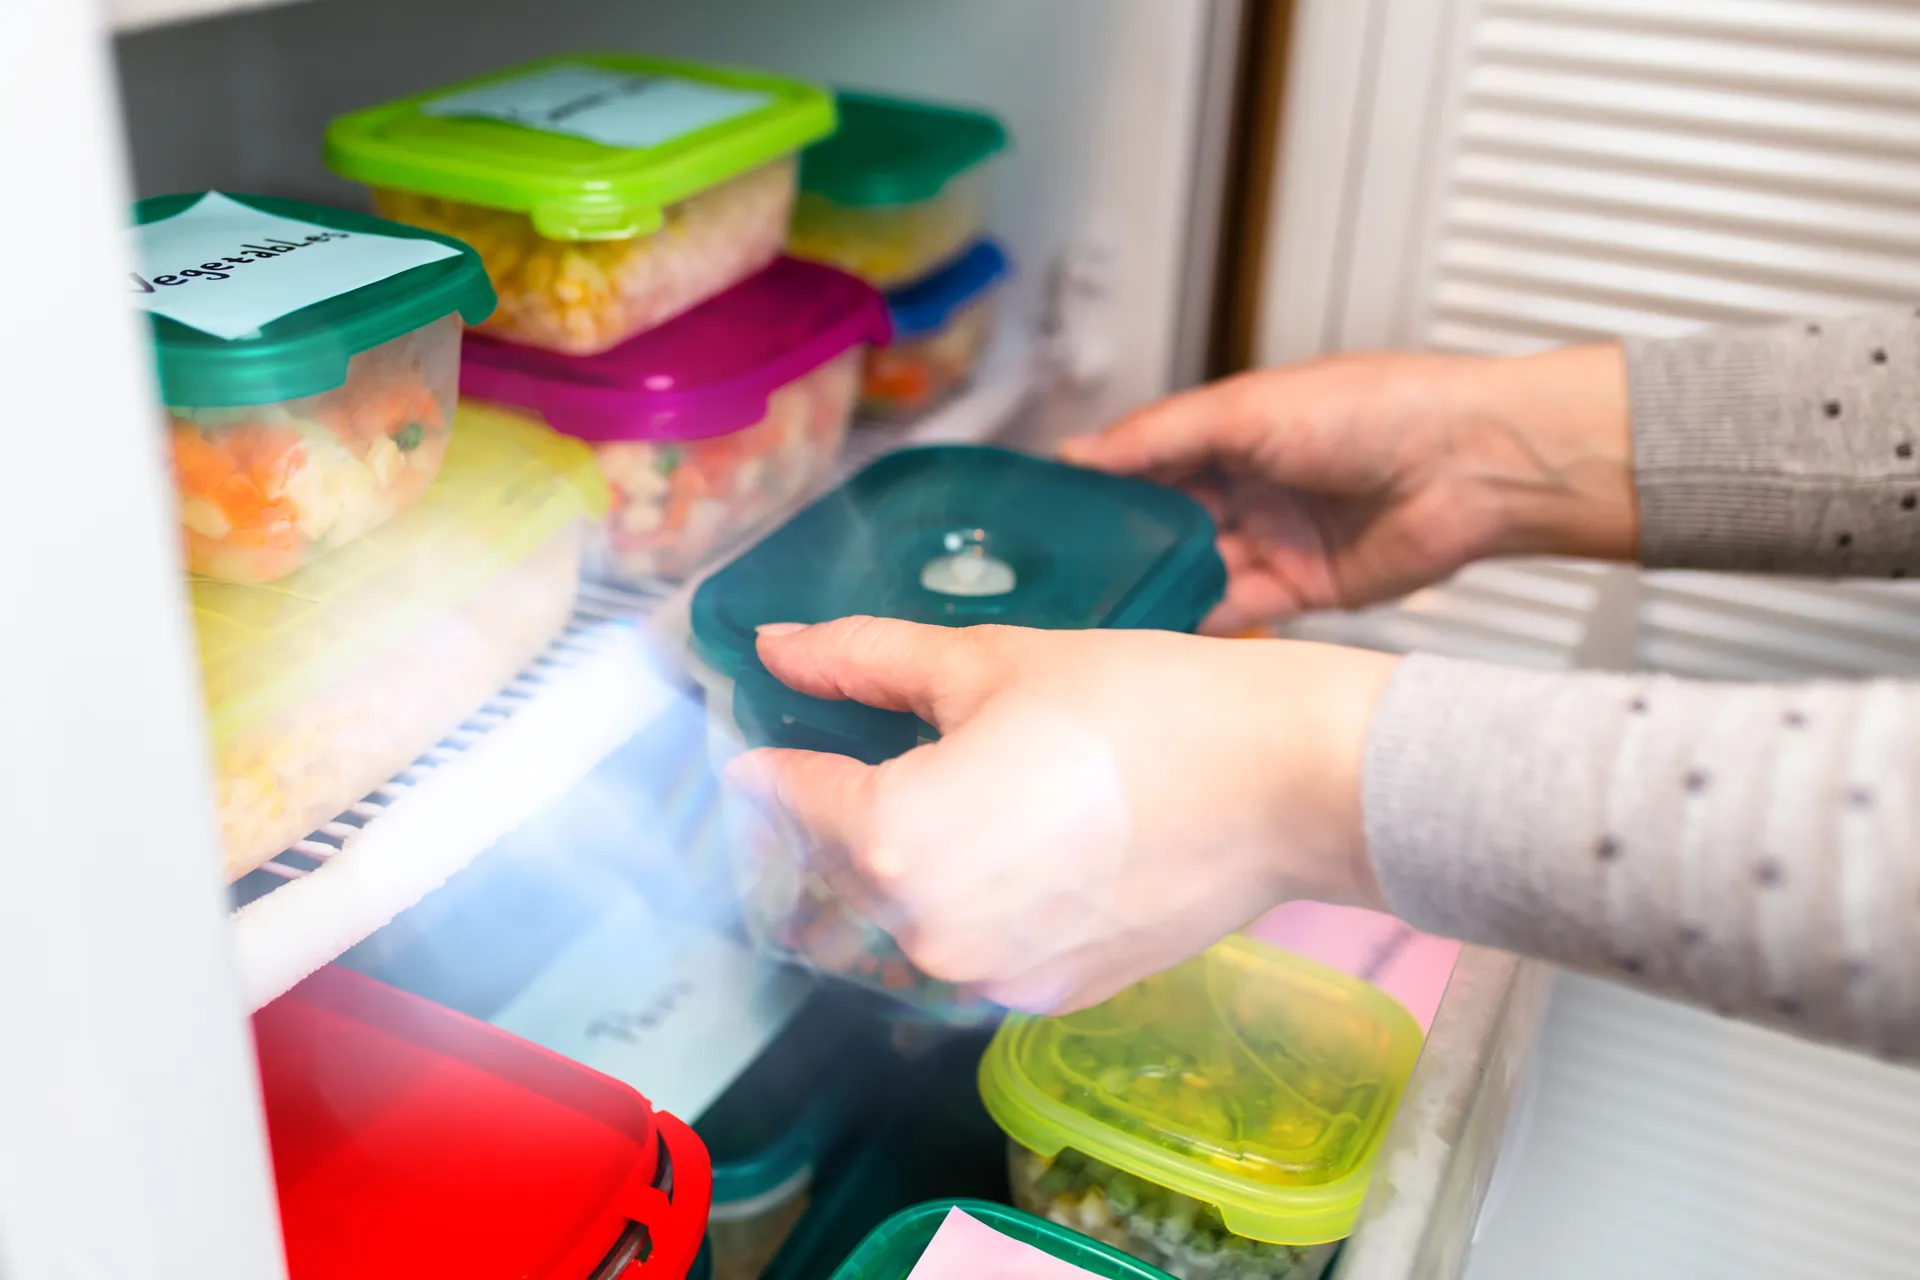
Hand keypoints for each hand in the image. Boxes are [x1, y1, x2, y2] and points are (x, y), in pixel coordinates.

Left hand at [727, 617, 1398, 1015]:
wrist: (1281, 783)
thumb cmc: (1142, 707)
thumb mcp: (987, 662)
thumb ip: (865, 660)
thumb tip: (779, 648)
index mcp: (895, 840)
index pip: (788, 802)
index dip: (764, 765)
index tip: (752, 747)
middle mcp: (927, 931)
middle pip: (833, 871)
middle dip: (825, 817)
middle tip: (842, 758)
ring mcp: (989, 977)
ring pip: (896, 920)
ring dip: (890, 867)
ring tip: (934, 795)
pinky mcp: (1046, 995)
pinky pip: (966, 951)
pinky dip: (961, 903)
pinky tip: (1003, 844)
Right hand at [1060, 345, 1635, 633]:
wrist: (1472, 465)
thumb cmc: (1376, 409)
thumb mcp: (1249, 409)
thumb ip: (1161, 436)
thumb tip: (1079, 452)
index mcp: (1234, 429)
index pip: (1148, 459)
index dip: (1098, 483)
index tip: (1041, 511)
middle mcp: (1250, 486)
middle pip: (1165, 522)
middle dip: (1118, 545)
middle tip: (1054, 574)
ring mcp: (1274, 539)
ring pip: (1194, 570)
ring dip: (1152, 587)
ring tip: (1090, 611)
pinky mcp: (1302, 590)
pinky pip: (1235, 611)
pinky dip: (1197, 621)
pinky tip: (1152, 633)